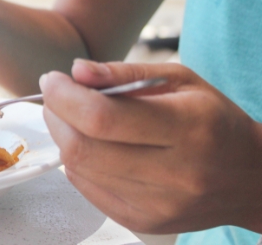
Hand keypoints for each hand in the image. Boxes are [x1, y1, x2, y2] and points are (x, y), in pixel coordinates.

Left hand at [40, 59, 261, 233]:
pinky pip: (87, 190)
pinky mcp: (143, 222)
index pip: (103, 118)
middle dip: (55, 114)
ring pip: (80, 170)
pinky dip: (76, 163)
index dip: (64, 97)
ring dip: (61, 136)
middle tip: (55, 95)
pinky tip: (88, 145)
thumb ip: (125, 72)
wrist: (249, 178)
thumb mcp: (179, 80)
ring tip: (70, 116)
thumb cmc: (212, 119)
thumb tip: (77, 71)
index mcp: (186, 129)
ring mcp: (157, 205)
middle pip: (84, 147)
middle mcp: (174, 174)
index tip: (52, 79)